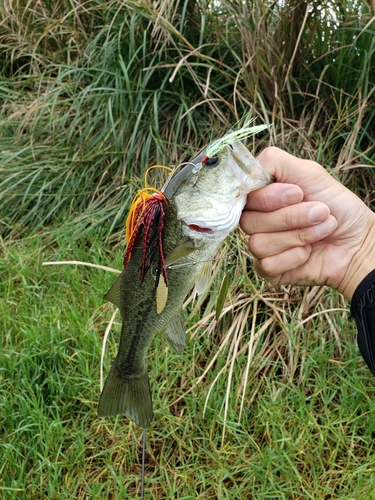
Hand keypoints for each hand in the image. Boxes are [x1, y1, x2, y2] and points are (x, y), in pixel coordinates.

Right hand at [240, 147, 374, 299]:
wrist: (358, 241)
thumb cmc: (337, 206)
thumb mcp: (309, 173)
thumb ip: (273, 162)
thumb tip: (244, 170)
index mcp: (261, 196)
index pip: (243, 195)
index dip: (267, 197)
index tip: (298, 193)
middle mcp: (256, 220)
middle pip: (248, 221)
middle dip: (290, 217)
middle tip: (320, 211)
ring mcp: (262, 246)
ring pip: (258, 243)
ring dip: (297, 236)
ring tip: (321, 231)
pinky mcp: (268, 270)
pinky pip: (267, 264)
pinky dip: (294, 257)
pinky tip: (308, 253)